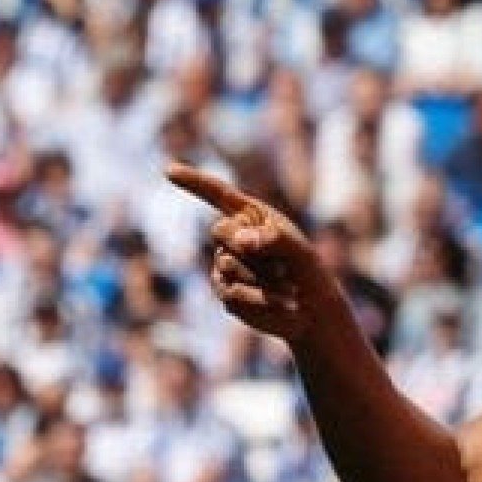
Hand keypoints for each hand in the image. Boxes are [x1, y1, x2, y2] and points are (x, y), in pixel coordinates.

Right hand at [167, 162, 332, 344]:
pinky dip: (261, 299)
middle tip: (283, 265)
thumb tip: (241, 241)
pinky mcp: (225, 291)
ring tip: (286, 285)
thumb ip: (275, 239)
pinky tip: (279, 302)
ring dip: (262, 278)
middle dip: (247, 247)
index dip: (194, 182)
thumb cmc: (310, 274)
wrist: (312, 311)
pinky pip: (233, 294)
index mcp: (252, 217)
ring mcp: (225, 265)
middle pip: (220, 231)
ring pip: (227, 266)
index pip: (218, 194)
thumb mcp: (302, 252)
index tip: (169, 170)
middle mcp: (234, 237)